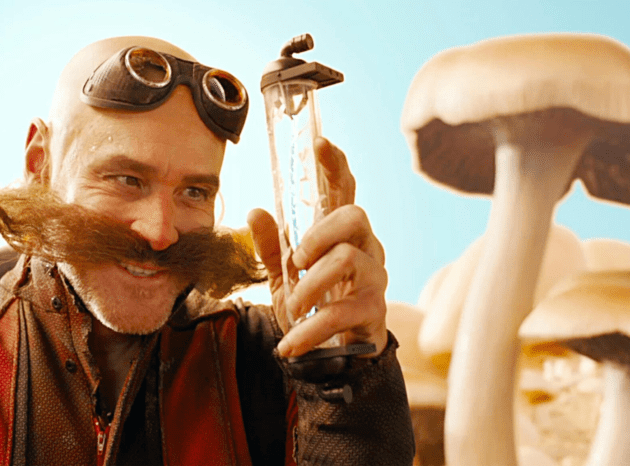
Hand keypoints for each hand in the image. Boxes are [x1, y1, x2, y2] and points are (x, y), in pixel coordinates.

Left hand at [247, 137, 387, 357]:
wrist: (335, 362)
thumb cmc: (314, 310)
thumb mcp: (283, 279)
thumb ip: (270, 247)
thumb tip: (255, 210)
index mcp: (341, 236)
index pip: (343, 192)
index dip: (335, 166)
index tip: (320, 142)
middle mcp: (365, 249)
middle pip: (354, 216)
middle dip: (319, 233)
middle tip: (296, 259)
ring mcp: (374, 279)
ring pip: (347, 260)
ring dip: (310, 286)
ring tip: (293, 308)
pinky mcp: (374, 311)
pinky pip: (342, 311)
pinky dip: (310, 330)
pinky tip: (290, 344)